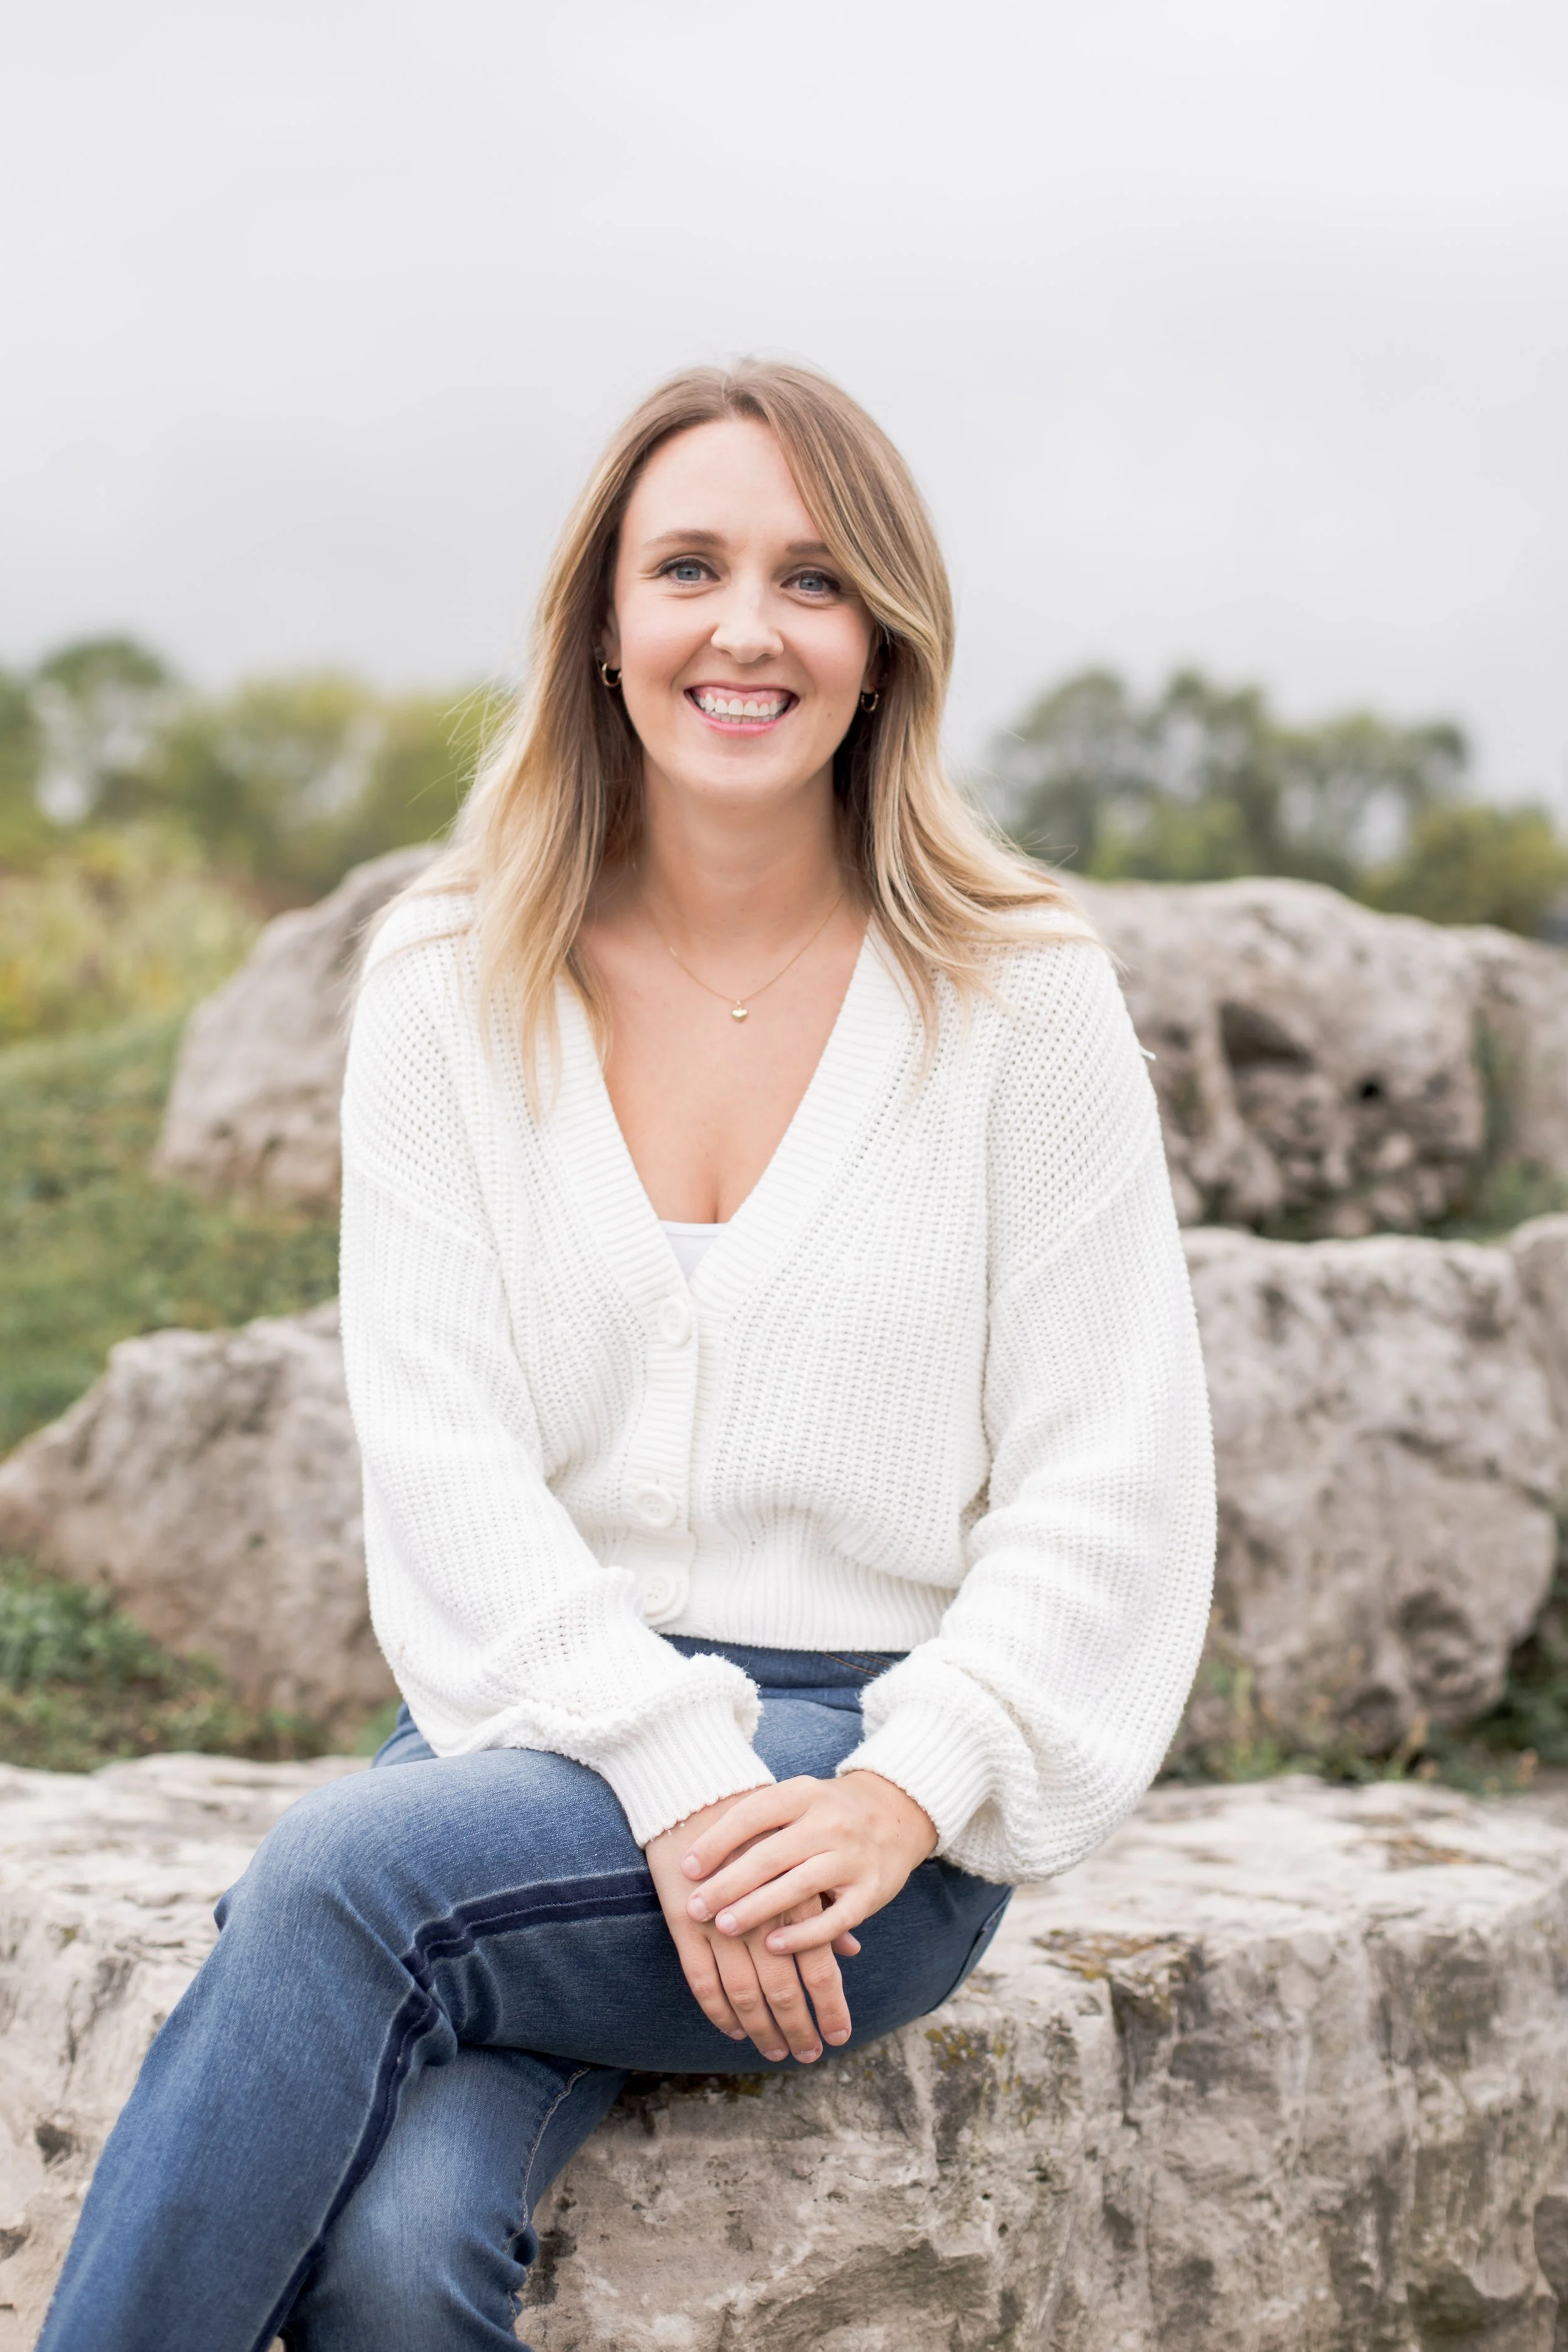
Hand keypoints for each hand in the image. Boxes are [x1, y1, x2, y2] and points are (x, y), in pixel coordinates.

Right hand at [644, 1793, 861, 2065]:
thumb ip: (824, 1905)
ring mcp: (719, 1921)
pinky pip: (702, 1980)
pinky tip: (731, 2028)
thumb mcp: (801, 1858)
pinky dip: (717, 2010)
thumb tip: (852, 1948)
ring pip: (743, 1992)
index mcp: (796, 1896)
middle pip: (783, 1988)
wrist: (698, 1791)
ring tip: (773, 2051)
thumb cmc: (760, 1825)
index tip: (838, 2038)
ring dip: (759, 2029)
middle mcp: (761, 1914)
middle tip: (806, 2055)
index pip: (819, 1967)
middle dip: (796, 2028)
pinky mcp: (683, 1923)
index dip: (830, 2008)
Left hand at [680, 1771, 937, 1959]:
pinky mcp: (871, 1891)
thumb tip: (694, 1858)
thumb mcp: (796, 1800)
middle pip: (772, 1855)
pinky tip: (773, 1946)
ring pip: (799, 1887)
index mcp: (805, 1794)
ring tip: (724, 1927)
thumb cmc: (825, 1812)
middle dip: (729, 1884)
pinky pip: (835, 1919)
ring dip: (758, 1909)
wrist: (896, 1813)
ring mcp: (853, 1857)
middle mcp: (831, 1822)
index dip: (717, 1841)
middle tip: (696, 1908)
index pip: (754, 1814)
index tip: (687, 1868)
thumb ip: (756, 1822)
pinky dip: (803, 1935)